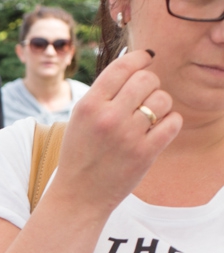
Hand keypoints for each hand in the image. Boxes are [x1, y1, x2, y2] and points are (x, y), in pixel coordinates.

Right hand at [53, 49, 181, 213]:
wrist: (78, 195)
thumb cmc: (81, 154)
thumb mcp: (80, 119)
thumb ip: (103, 94)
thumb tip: (135, 65)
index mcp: (88, 106)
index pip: (122, 67)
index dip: (140, 57)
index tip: (147, 58)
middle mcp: (107, 118)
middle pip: (146, 79)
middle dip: (151, 84)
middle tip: (145, 96)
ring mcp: (127, 136)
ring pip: (162, 100)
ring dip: (161, 105)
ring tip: (149, 118)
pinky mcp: (145, 153)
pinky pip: (174, 122)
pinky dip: (170, 122)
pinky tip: (159, 130)